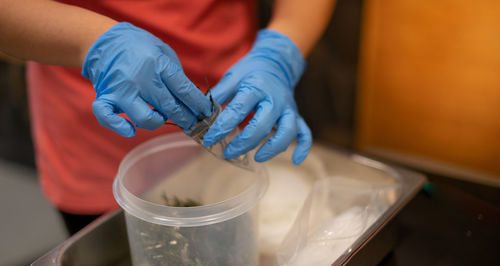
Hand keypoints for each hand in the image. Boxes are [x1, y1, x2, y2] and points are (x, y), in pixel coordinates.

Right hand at [82, 22, 210, 136]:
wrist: (106, 41)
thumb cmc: (140, 47)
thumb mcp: (164, 52)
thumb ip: (176, 75)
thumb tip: (192, 100)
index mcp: (158, 64)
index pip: (184, 91)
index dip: (198, 105)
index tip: (206, 113)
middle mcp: (140, 78)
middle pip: (170, 107)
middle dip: (186, 119)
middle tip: (193, 123)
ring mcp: (122, 90)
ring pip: (145, 119)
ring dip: (158, 123)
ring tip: (162, 118)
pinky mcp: (105, 97)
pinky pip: (109, 119)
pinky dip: (121, 127)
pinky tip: (131, 129)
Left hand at [203, 29, 311, 164]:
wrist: (276, 62)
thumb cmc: (250, 73)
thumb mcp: (232, 77)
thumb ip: (218, 95)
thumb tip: (201, 114)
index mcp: (256, 88)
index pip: (238, 110)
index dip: (222, 127)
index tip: (209, 139)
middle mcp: (274, 99)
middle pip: (262, 125)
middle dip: (244, 142)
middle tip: (228, 153)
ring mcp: (288, 108)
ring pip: (287, 131)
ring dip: (273, 147)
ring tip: (257, 158)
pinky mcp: (296, 115)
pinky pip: (305, 133)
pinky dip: (303, 147)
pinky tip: (295, 160)